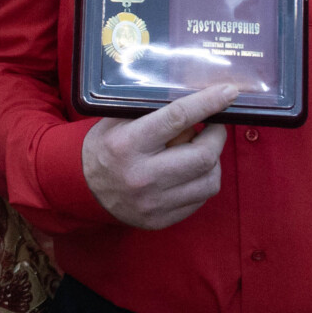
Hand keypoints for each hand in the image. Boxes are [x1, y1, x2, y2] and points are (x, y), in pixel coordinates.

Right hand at [81, 82, 237, 230]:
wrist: (83, 189)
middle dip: (216, 136)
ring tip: (198, 151)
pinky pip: (200, 199)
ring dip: (212, 161)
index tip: (229, 92)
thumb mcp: (119, 120)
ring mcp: (152, 203)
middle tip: (213, 126)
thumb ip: (155, 111)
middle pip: (203, 156)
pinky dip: (202, 180)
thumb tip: (198, 99)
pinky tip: (189, 172)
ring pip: (209, 181)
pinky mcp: (160, 220)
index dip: (208, 103)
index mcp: (127, 144)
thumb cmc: (106, 146)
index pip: (177, 118)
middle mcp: (141, 176)